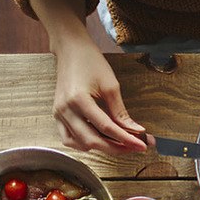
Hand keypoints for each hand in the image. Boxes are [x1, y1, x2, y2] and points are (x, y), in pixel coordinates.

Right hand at [51, 35, 146, 154]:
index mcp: (78, 99)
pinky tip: (100, 141)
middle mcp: (64, 109)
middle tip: (135, 147)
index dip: (126, 139)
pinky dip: (84, 144)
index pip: (106, 127)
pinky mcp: (57, 115)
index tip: (142, 145)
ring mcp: (58, 113)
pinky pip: (68, 138)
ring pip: (80, 143)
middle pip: (92, 140)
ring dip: (101, 148)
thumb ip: (121, 112)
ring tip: (121, 145)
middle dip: (116, 147)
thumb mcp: (111, 86)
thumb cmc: (91, 63)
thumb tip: (136, 131)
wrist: (71, 51)